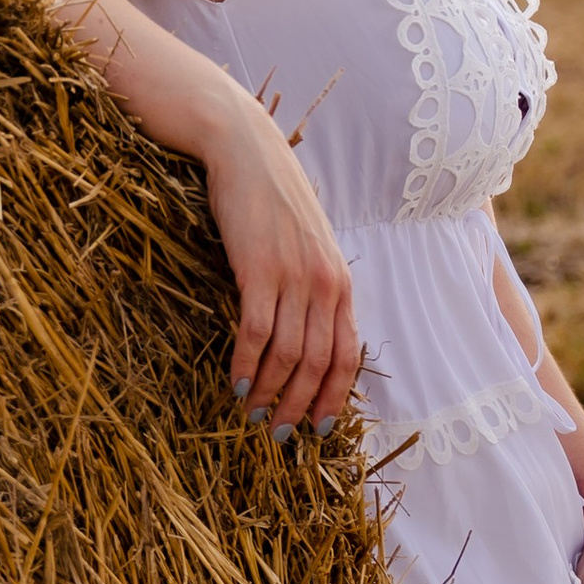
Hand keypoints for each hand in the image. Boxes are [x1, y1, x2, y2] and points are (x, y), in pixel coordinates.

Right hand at [194, 90, 360, 439]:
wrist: (245, 149)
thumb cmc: (271, 197)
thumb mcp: (306, 243)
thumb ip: (311, 284)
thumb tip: (305, 332)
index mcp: (341, 281)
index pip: (348, 355)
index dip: (334, 397)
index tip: (318, 428)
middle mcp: (325, 283)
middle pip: (318, 364)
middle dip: (300, 407)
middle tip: (278, 435)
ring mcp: (294, 276)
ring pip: (287, 355)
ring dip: (270, 393)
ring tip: (253, 415)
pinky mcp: (259, 269)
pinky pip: (256, 332)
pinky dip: (247, 363)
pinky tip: (235, 381)